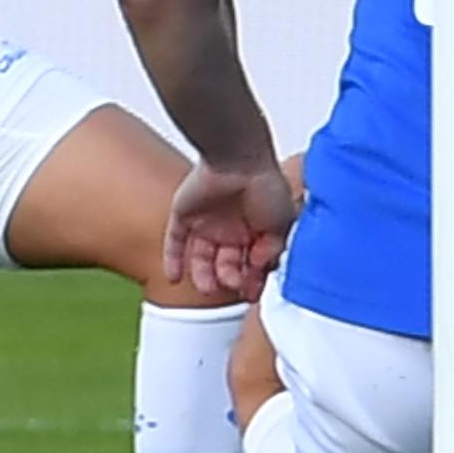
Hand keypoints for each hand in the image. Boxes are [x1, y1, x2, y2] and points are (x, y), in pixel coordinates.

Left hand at [166, 159, 296, 299]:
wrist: (237, 160)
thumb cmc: (265, 185)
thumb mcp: (281, 223)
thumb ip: (272, 249)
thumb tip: (259, 267)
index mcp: (258, 228)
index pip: (253, 261)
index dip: (253, 278)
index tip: (253, 292)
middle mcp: (233, 227)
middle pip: (227, 262)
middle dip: (230, 278)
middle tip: (233, 286)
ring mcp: (208, 221)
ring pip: (202, 256)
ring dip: (204, 275)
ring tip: (207, 287)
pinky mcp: (184, 215)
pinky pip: (175, 241)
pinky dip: (172, 260)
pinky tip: (172, 278)